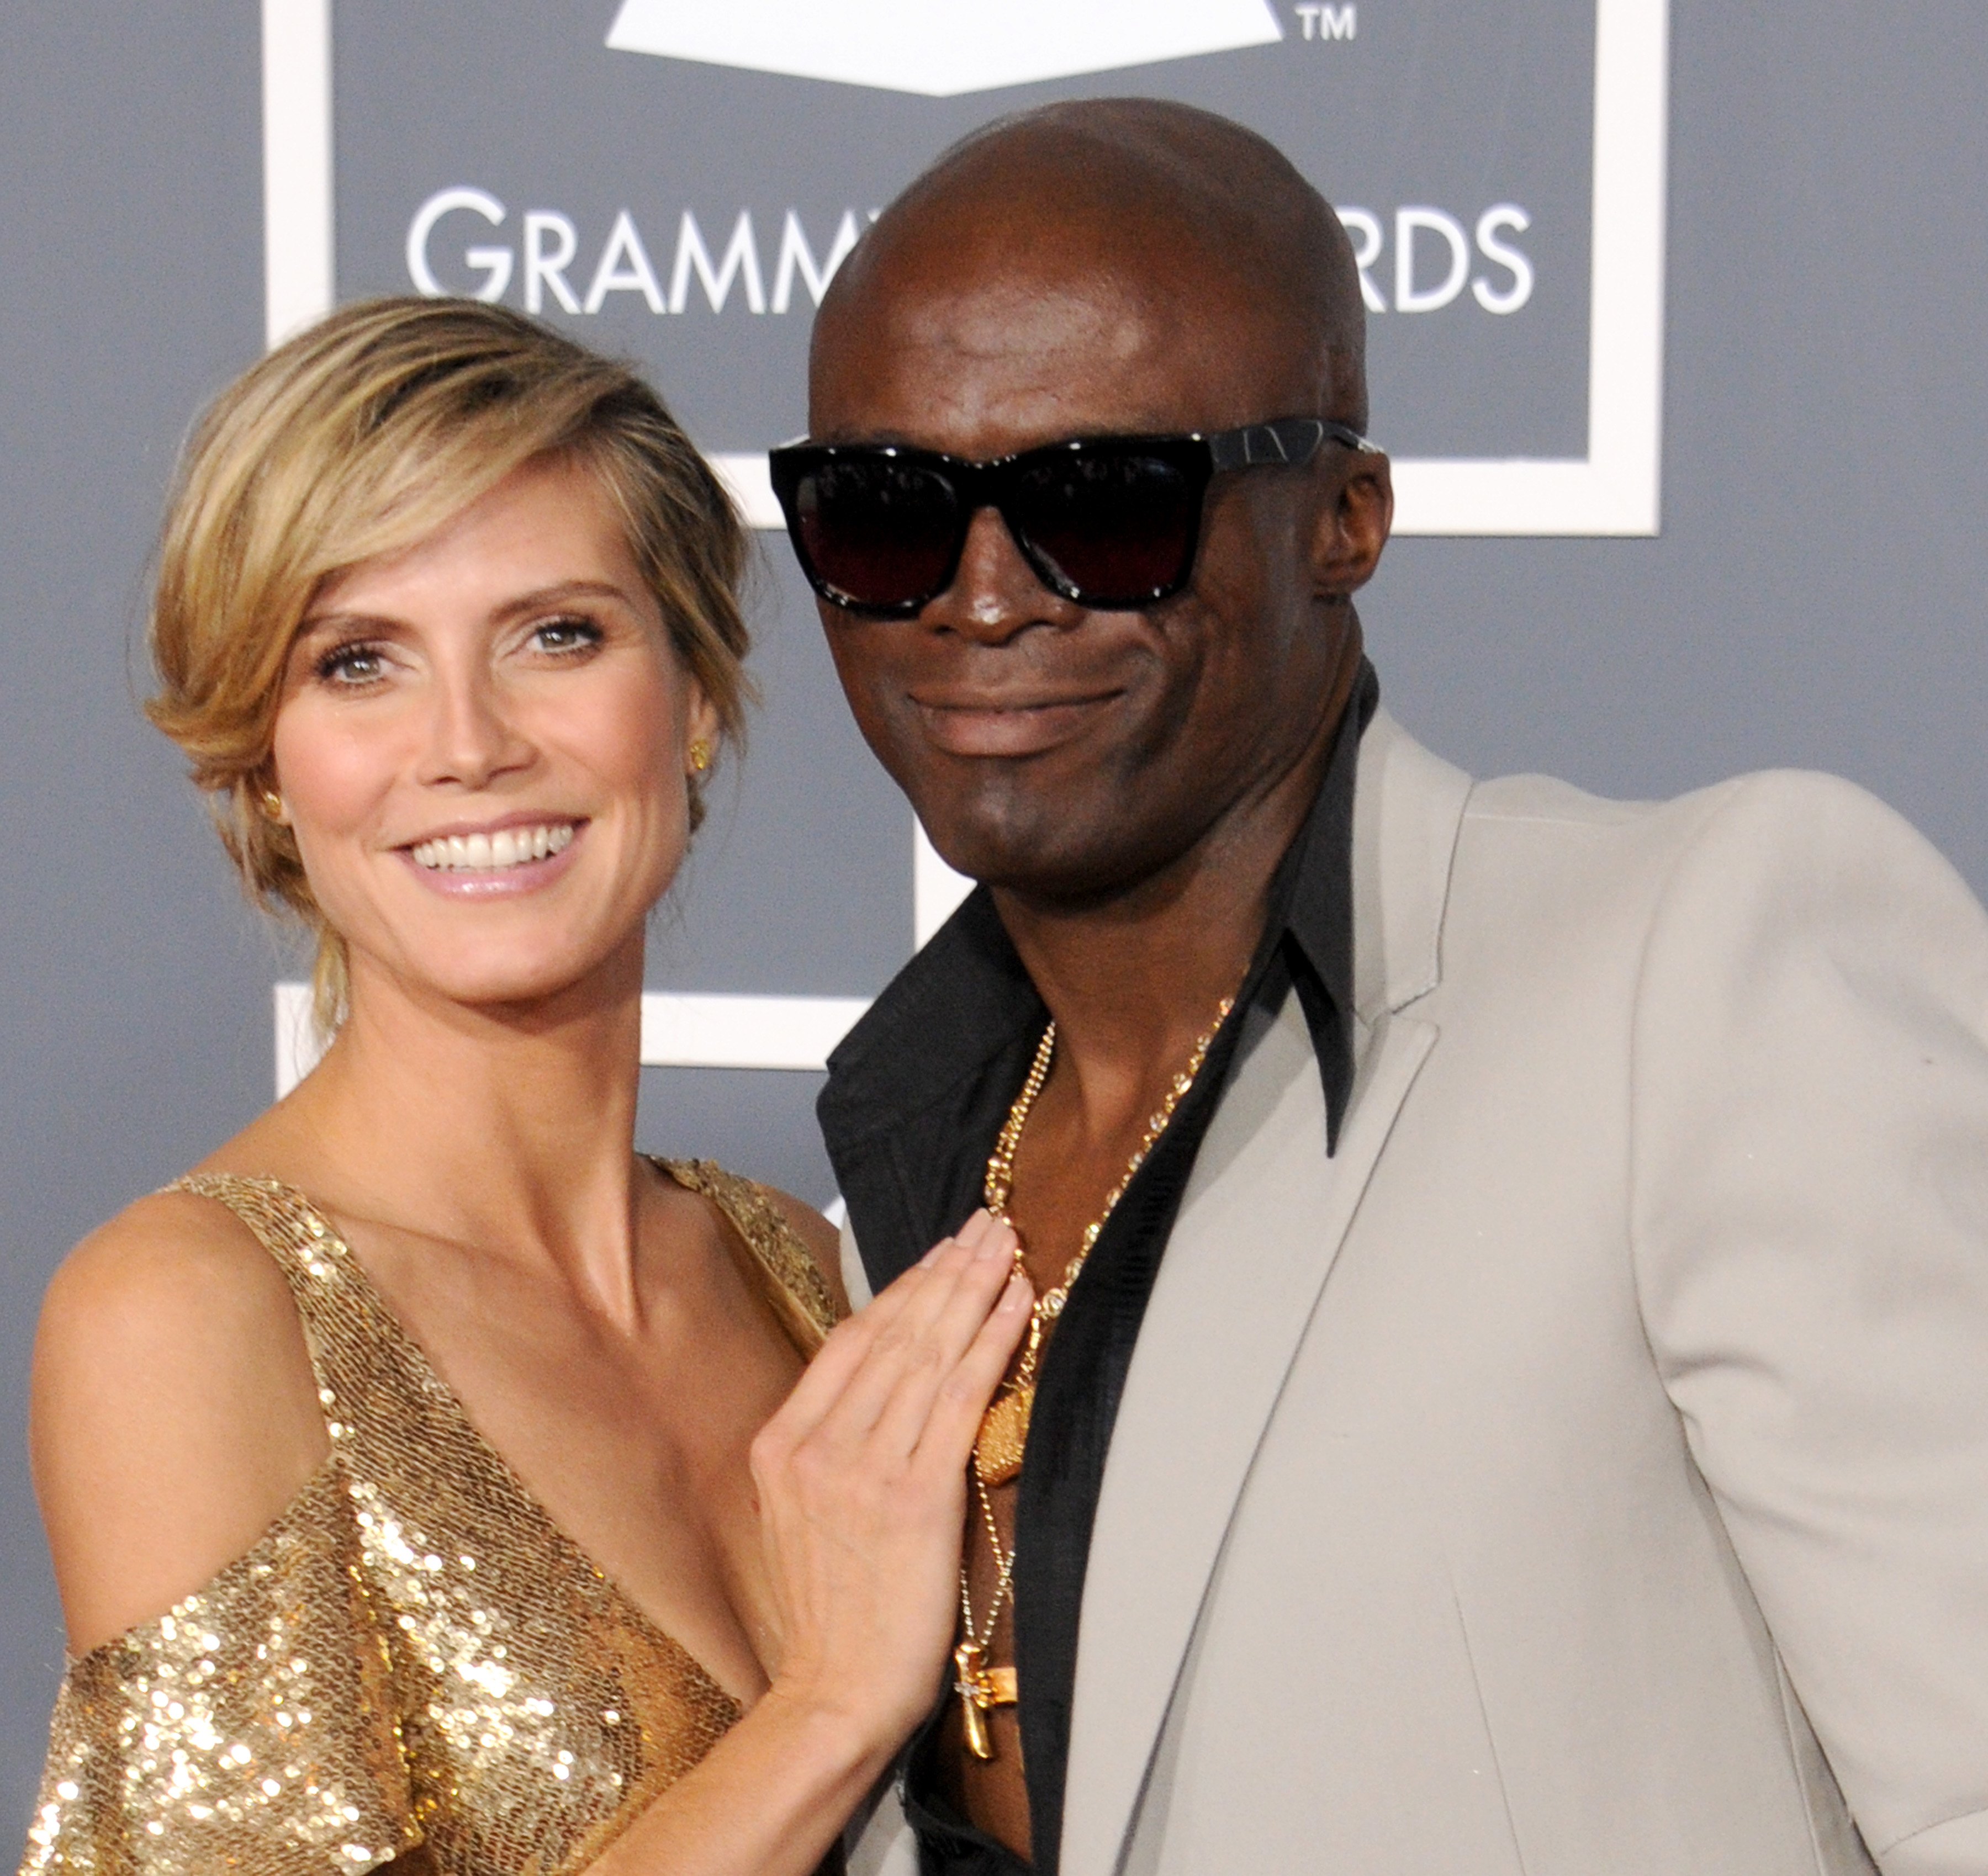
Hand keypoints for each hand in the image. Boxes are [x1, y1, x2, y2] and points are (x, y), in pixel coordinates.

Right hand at [747, 1210, 1030, 1751]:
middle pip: (894, 1333)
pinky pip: (959, 1398)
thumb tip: (885, 1380)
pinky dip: (990, 1342)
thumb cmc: (833, 1609)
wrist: (837, 1690)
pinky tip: (1014, 1303)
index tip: (942, 1252)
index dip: (903, 1287)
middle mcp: (817, 1446)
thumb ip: (830, 1443)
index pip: (851, 1340)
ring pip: (928, 1355)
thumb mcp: (800, 1511)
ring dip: (974, 1290)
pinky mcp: (913, 1498)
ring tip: (1007, 1247)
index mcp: (783, 1443)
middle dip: (947, 1271)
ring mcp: (862, 1470)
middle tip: (987, 1225)